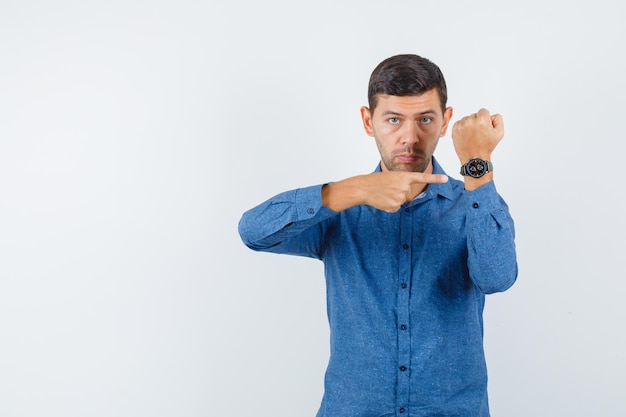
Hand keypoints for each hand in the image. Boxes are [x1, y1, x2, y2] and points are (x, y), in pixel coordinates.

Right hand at [323, 171, 447, 212]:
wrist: (363, 188)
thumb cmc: (376, 181)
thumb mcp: (391, 177)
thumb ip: (402, 184)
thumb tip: (405, 196)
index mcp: (403, 177)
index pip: (422, 178)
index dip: (435, 179)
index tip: (446, 179)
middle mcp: (404, 187)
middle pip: (407, 192)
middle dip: (399, 191)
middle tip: (387, 187)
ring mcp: (400, 198)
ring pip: (401, 200)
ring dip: (393, 198)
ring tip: (383, 193)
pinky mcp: (395, 207)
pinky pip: (396, 207)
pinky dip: (389, 205)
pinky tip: (382, 200)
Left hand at [451, 108, 503, 162]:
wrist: (474, 158)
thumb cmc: (486, 147)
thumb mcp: (499, 133)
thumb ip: (498, 119)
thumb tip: (491, 115)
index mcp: (481, 121)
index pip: (483, 111)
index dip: (486, 119)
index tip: (484, 127)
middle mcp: (470, 122)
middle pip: (474, 115)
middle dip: (477, 122)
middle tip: (479, 133)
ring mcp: (461, 126)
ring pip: (466, 118)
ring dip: (469, 124)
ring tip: (472, 135)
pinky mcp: (454, 130)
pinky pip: (459, 122)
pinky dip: (462, 127)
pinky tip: (466, 135)